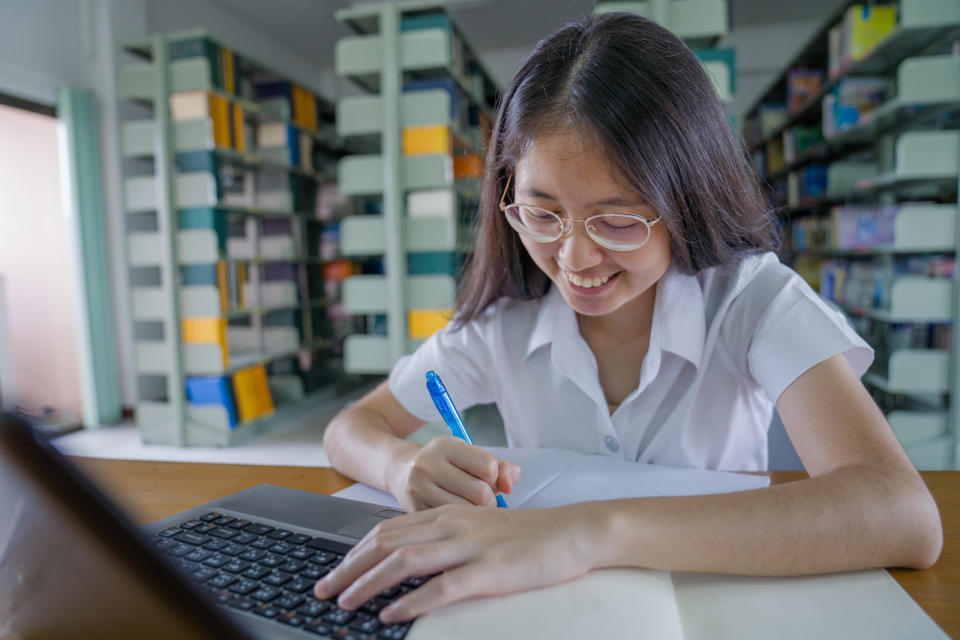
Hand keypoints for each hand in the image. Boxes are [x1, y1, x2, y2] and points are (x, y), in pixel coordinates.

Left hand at [313, 503, 595, 622]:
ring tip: (345, 602)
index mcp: (448, 514)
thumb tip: (414, 561)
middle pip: (386, 542)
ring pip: (404, 561)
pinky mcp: (488, 570)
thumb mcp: (481, 529)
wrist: (574, 532)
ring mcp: (469, 546)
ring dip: (368, 583)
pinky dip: (410, 601)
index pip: (388, 529)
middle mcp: (452, 524)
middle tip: (323, 589)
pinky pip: (440, 587)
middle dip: (348, 567)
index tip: (336, 571)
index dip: (356, 551)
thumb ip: (448, 539)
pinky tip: (391, 614)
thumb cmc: (530, 536)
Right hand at [389, 436, 520, 511]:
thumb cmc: (446, 466)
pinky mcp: (414, 511)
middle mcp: (428, 465)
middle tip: (480, 497)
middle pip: (480, 493)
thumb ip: (502, 468)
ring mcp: (418, 489)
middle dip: (488, 499)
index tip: (485, 478)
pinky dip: (460, 523)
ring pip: (467, 512)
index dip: (494, 476)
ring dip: (475, 513)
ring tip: (468, 505)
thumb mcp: (471, 457)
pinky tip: (456, 515)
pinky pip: (451, 524)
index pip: (488, 465)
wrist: (401, 472)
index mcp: (445, 445)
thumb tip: (509, 486)